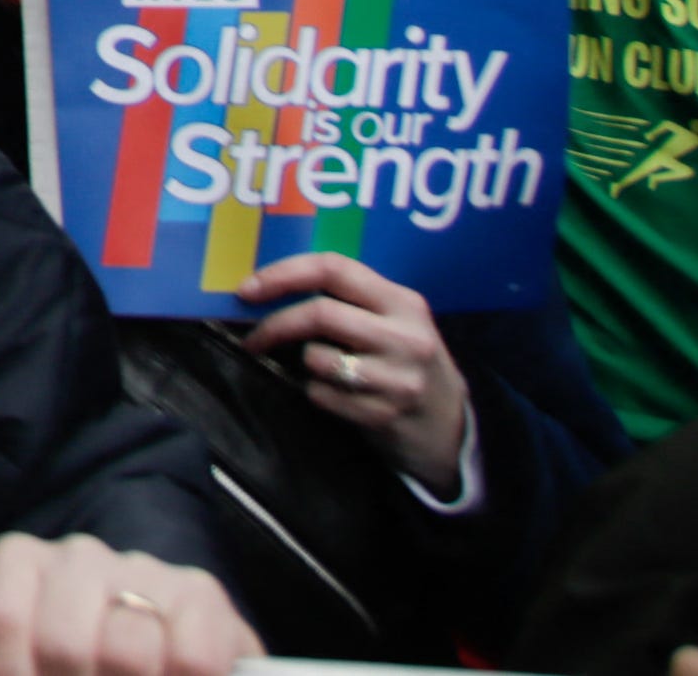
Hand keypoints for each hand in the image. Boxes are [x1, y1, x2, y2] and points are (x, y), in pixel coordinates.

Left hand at [0, 530, 254, 675]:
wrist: (175, 654)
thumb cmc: (87, 668)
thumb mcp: (40, 666)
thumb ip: (18, 669)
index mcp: (23, 564)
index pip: (0, 618)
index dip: (10, 674)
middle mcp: (79, 556)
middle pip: (63, 645)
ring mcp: (143, 569)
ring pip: (126, 653)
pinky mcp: (201, 593)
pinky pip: (190, 658)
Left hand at [240, 250, 468, 494]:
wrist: (449, 428)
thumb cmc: (405, 363)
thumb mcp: (393, 323)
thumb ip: (348, 301)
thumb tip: (267, 288)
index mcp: (402, 302)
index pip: (334, 268)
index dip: (283, 274)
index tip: (247, 289)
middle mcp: (406, 336)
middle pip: (320, 313)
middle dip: (276, 324)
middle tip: (253, 338)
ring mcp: (399, 378)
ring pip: (318, 358)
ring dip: (305, 364)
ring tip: (320, 370)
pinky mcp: (387, 415)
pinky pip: (322, 396)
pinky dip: (316, 394)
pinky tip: (336, 396)